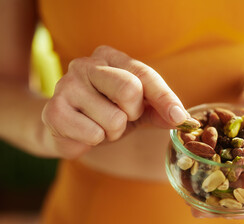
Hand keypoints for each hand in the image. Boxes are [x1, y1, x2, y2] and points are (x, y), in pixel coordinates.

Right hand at [42, 45, 187, 158]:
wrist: (68, 128)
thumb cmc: (107, 112)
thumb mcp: (138, 108)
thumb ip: (160, 110)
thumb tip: (183, 119)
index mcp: (109, 57)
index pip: (144, 74)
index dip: (165, 98)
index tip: (179, 117)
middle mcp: (85, 64)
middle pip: (129, 89)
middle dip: (132, 114)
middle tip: (122, 117)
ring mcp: (66, 85)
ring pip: (114, 119)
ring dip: (113, 132)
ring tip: (100, 125)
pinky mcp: (54, 110)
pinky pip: (93, 134)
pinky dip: (95, 140)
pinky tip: (84, 132)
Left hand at [191, 87, 243, 218]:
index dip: (241, 212)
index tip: (222, 216)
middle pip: (232, 193)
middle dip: (214, 204)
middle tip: (195, 210)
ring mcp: (235, 154)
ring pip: (218, 174)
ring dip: (203, 184)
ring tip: (185, 190)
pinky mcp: (223, 140)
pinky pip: (211, 150)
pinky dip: (199, 156)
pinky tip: (185, 159)